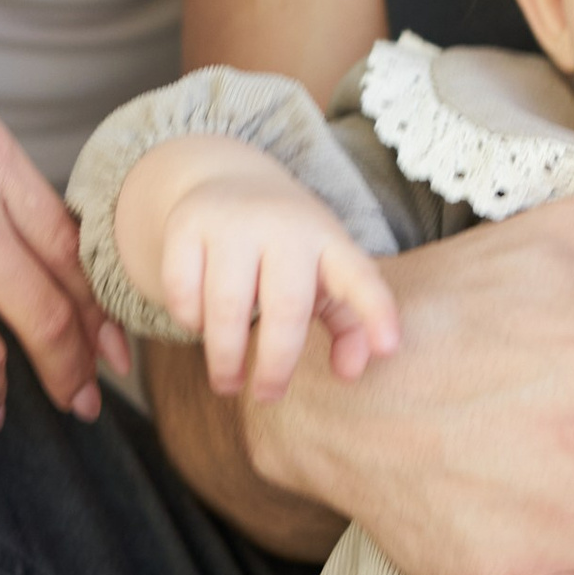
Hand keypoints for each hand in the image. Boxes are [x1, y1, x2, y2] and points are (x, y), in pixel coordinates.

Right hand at [121, 140, 399, 400]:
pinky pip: (183, 292)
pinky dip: (190, 321)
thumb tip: (350, 373)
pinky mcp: (187, 225)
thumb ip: (349, 324)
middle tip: (267, 396)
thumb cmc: (289, 248)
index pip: (359, 276)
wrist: (226, 178)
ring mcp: (233, 221)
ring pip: (227, 306)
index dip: (376, 313)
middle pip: (286, 307)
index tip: (390, 349)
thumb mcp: (326, 274)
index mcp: (328, 240)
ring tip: (229, 382)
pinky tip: (200, 326)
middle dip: (276, 364)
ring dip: (226, 356)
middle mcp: (284, 225)